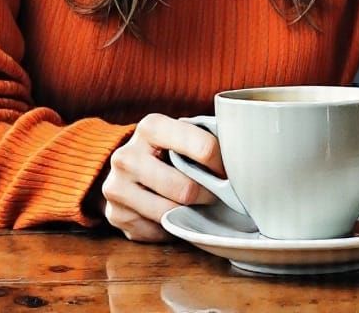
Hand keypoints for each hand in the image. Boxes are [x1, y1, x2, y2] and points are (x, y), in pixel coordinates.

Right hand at [100, 113, 222, 242]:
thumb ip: (204, 138)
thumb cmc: (163, 149)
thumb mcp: (179, 133)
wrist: (123, 165)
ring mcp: (117, 187)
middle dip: (207, 196)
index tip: (228, 173)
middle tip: (214, 194)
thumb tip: (243, 155)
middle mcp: (127, 155)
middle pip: (186, 189)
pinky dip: (169, 227)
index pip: (203, 147)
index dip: (223, 166)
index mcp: (150, 126)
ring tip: (193, 204)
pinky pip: (157, 231)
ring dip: (188, 214)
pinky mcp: (115, 215)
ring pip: (170, 213)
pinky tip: (169, 212)